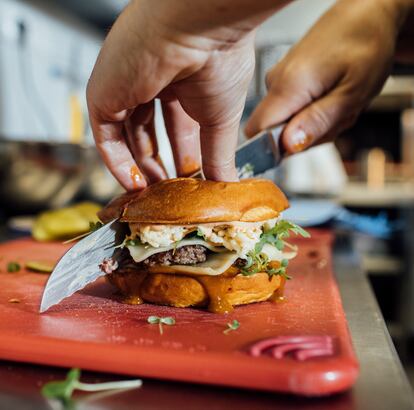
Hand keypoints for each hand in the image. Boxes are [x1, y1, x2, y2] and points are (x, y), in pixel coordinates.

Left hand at [87, 0, 259, 189]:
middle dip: (161, 166)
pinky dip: (118, 163)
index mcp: (181, 82)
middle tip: (170, 193)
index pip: (178, 128)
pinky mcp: (104, 93)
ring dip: (139, 168)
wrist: (200, 29)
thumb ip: (219, 156)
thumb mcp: (223, 121)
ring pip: (126, 136)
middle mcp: (151, 82)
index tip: (190, 182)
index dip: (183, 157)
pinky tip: (134, 184)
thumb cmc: (220, 60)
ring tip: (153, 195)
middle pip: (150, 134)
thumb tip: (226, 185)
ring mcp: (125, 87)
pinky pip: (105, 136)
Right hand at [245, 0, 412, 152]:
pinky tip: (330, 95)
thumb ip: (318, 122)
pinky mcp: (283, 81)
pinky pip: (290, 111)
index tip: (307, 140)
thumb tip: (287, 146)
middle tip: (336, 115)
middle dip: (307, 136)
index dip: (277, 148)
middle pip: (275, 133)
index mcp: (288, 86)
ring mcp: (277, 80)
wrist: (366, 14)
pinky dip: (314, 111)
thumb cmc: (366, 46)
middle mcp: (275, 82)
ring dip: (315, 123)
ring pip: (286, 124)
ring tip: (337, 101)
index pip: (257, 134)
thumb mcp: (352, 93)